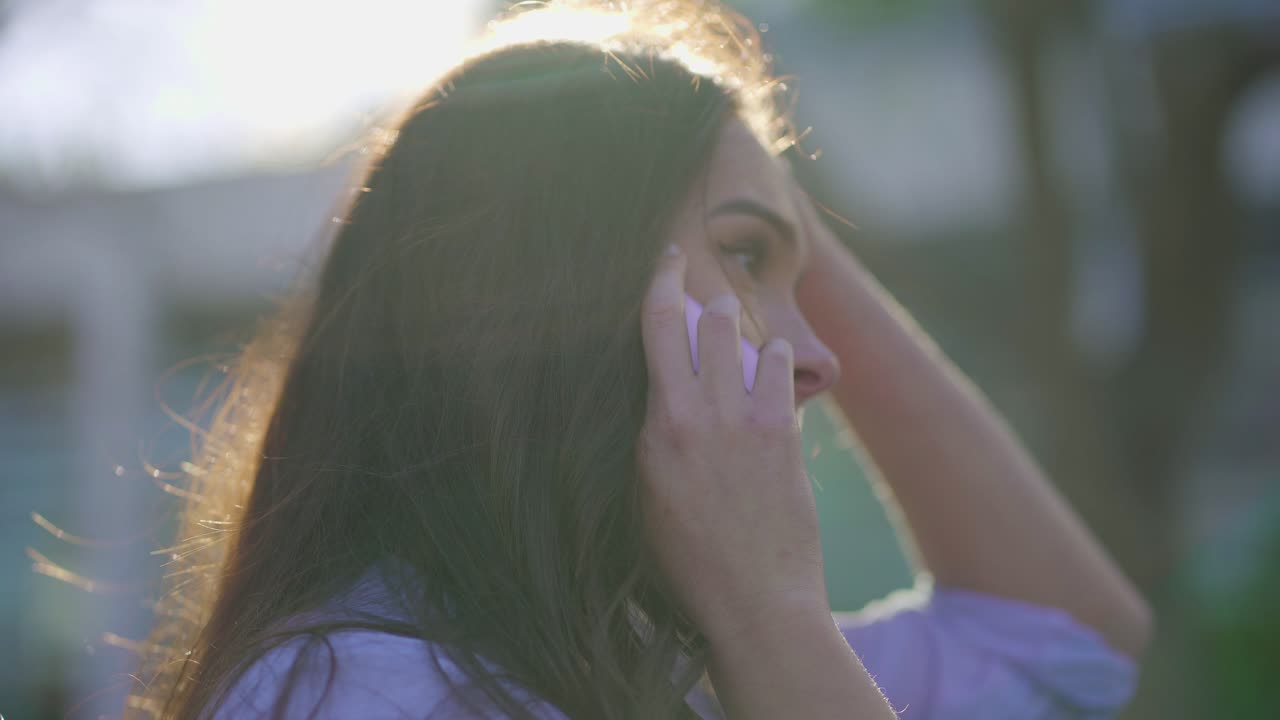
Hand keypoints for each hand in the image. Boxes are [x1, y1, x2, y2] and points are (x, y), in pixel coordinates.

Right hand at [636, 244, 830, 641]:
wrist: (753, 601)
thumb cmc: (690, 564)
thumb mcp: (645, 500)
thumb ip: (650, 440)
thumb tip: (659, 395)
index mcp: (653, 429)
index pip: (653, 331)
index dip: (662, 282)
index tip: (669, 257)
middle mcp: (694, 415)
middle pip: (699, 319)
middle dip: (704, 292)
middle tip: (708, 286)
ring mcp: (741, 422)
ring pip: (741, 335)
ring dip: (741, 329)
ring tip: (741, 342)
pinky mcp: (781, 434)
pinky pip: (780, 367)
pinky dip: (775, 358)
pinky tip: (773, 365)